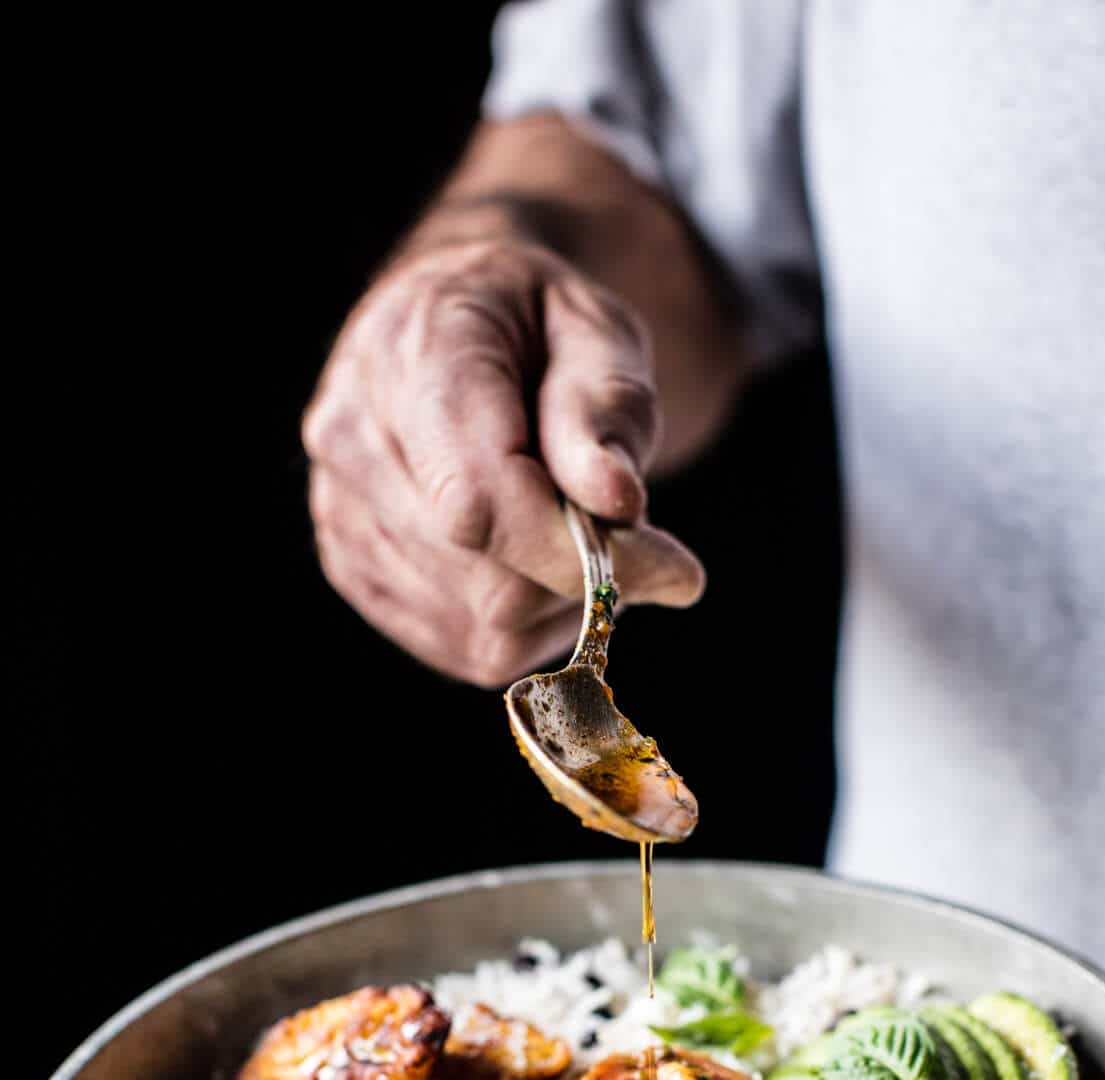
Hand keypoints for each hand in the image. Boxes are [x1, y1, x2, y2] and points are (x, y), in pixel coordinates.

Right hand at [302, 235, 703, 686]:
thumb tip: (617, 505)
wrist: (454, 318)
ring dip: (558, 606)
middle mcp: (354, 440)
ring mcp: (340, 511)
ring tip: (574, 531)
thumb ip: (605, 409)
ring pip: (480, 631)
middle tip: (624, 529)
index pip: (482, 505)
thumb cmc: (536, 322)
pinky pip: (460, 648)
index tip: (677, 569)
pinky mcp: (354, 567)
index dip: (581, 556)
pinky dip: (523, 628)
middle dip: (582, 576)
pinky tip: (537, 564)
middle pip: (489, 584)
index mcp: (413, 358)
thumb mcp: (596, 329)